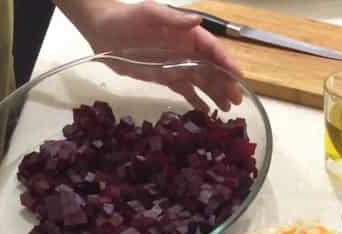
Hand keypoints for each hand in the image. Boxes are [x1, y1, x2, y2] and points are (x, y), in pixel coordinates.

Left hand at [56, 0, 243, 110]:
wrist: (102, 30)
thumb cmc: (127, 18)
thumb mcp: (150, 13)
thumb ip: (173, 18)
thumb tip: (197, 21)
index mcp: (188, 35)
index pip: (213, 50)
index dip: (227, 62)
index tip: (239, 76)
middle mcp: (187, 51)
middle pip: (212, 69)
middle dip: (225, 84)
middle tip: (237, 100)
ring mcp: (177, 66)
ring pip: (202, 82)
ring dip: (215, 95)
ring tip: (227, 110)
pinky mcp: (165, 78)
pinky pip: (185, 91)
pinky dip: (196, 101)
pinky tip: (207, 112)